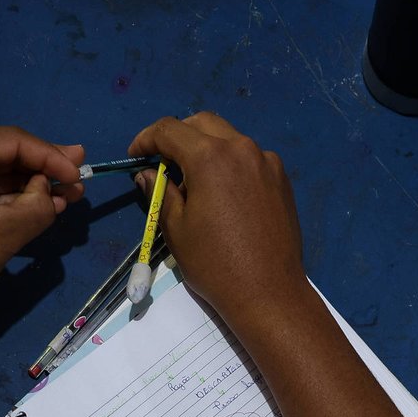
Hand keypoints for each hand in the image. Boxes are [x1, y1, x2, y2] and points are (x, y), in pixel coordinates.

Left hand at [0, 127, 84, 344]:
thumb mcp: (9, 229)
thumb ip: (42, 201)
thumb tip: (56, 188)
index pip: (13, 141)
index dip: (52, 156)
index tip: (81, 172)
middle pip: (4, 152)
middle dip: (43, 168)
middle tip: (79, 176)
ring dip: (30, 184)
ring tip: (67, 195)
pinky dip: (10, 195)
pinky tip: (41, 203)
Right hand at [128, 113, 303, 326]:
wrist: (269, 292)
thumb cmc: (215, 264)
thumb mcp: (176, 229)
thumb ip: (160, 192)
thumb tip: (148, 174)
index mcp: (211, 157)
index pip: (170, 130)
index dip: (146, 138)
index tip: (135, 155)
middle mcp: (242, 149)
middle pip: (202, 124)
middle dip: (177, 136)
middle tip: (162, 162)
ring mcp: (267, 162)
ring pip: (229, 138)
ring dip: (205, 148)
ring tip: (192, 181)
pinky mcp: (281, 179)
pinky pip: (249, 158)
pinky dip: (229, 163)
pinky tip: (222, 193)